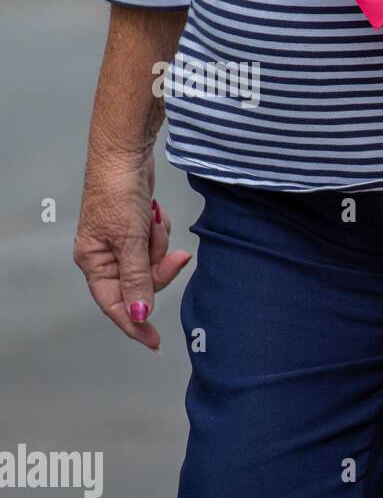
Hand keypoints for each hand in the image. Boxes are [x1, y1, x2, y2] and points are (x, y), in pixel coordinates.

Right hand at [73, 151, 190, 351]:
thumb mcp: (131, 240)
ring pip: (153, 263)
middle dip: (160, 267)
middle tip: (173, 253)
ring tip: (153, 219)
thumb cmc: (117, 192)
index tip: (154, 342)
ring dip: (160, 244)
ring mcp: (121, 243)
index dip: (135, 324)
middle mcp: (104, 257)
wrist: (125, 155)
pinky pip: (156, 245)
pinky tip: (156, 213)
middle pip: (141, 284)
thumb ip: (138, 279)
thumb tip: (140, 314)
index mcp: (94, 262)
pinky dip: (161, 232)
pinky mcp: (136, 230)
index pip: (115, 305)